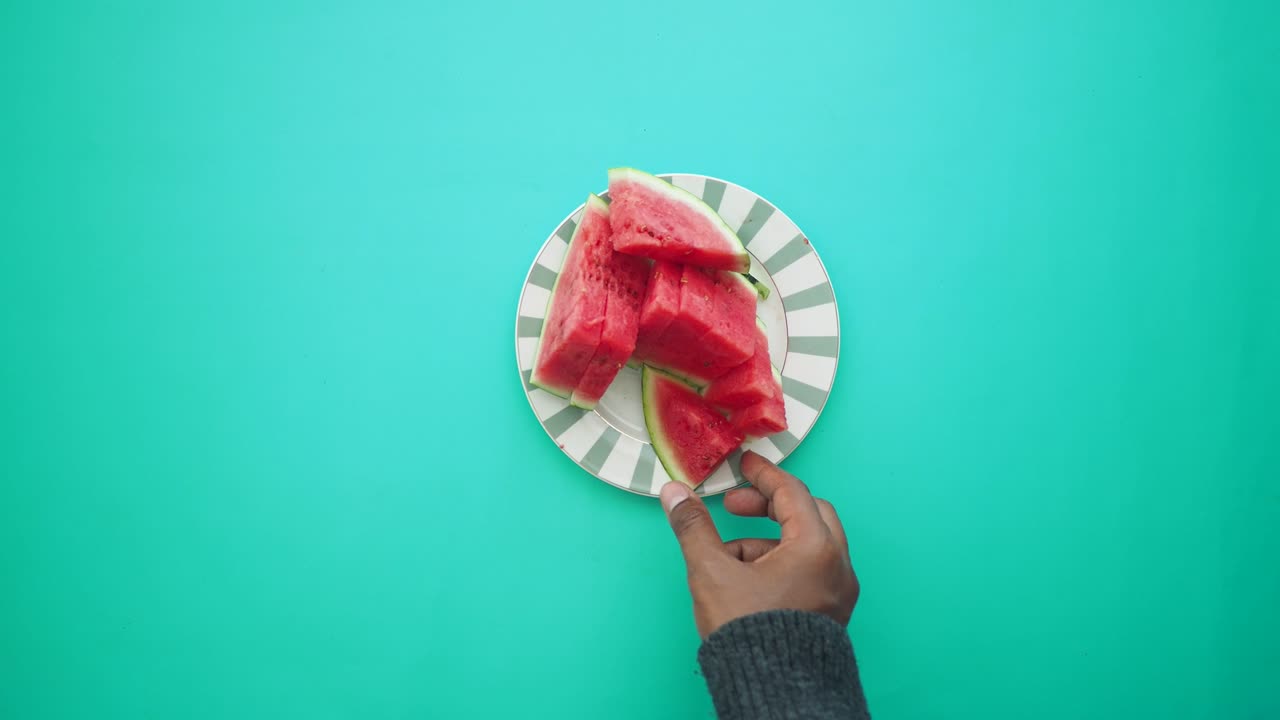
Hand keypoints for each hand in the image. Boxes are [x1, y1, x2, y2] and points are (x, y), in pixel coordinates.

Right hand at [660, 451, 858, 638]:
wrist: (773, 692)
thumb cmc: (750, 633)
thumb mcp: (713, 573)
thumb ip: (694, 528)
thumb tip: (675, 493)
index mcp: (816, 547)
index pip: (791, 492)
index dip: (763, 475)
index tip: (744, 465)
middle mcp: (837, 565)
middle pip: (808, 513)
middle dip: (769, 506)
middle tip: (735, 507)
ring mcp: (839, 591)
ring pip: (808, 545)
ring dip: (768, 540)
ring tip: (727, 558)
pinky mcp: (832, 613)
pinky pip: (810, 571)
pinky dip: (781, 564)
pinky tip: (746, 581)